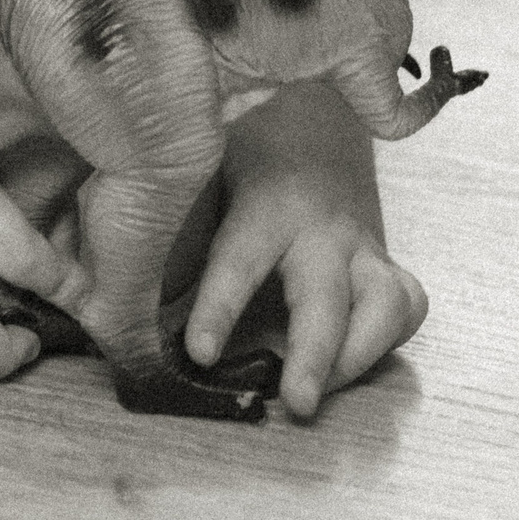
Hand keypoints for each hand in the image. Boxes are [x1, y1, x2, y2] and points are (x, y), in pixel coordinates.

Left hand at [182, 82, 427, 419]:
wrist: (307, 117)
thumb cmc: (238, 155)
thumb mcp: (200, 174)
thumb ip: (168, 230)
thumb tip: (112, 299)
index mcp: (266, 201)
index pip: (240, 258)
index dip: (219, 307)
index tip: (199, 353)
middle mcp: (321, 226)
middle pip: (325, 296)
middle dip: (312, 352)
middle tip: (295, 402)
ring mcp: (363, 244)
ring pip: (386, 305)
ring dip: (357, 358)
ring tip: (318, 393)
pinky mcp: (387, 262)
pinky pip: (406, 307)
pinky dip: (385, 341)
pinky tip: (350, 360)